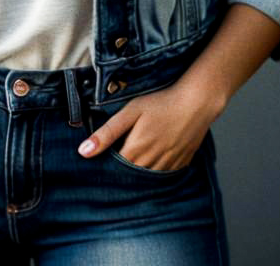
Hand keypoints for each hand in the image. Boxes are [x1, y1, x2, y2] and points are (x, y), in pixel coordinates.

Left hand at [77, 77, 224, 170]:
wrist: (196, 102)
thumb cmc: (161, 102)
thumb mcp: (130, 112)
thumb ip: (107, 133)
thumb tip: (83, 152)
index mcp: (136, 152)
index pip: (114, 170)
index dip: (107, 165)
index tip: (102, 159)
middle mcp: (152, 164)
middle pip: (131, 177)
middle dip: (123, 171)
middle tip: (121, 154)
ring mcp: (169, 166)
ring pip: (149, 179)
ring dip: (141, 172)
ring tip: (138, 155)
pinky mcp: (182, 163)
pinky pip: (165, 174)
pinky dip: (158, 169)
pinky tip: (155, 156)